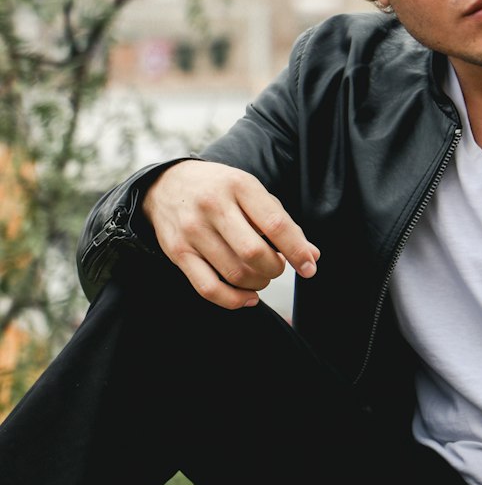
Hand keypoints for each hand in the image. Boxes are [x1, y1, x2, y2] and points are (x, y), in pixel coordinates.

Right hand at [143, 161, 319, 309]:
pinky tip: (247, 297)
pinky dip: (234, 300)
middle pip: (254, 253)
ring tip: (262, 275)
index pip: (275, 224)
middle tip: (278, 265)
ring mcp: (192, 230)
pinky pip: (209, 289)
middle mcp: (213, 206)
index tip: (309, 267)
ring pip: (234, 273)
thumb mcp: (252, 192)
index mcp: (239, 186)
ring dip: (258, 283)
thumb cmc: (220, 189)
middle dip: (275, 268)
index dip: (297, 251)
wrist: (167, 184)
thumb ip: (282, 222)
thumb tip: (312, 255)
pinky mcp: (178, 252)